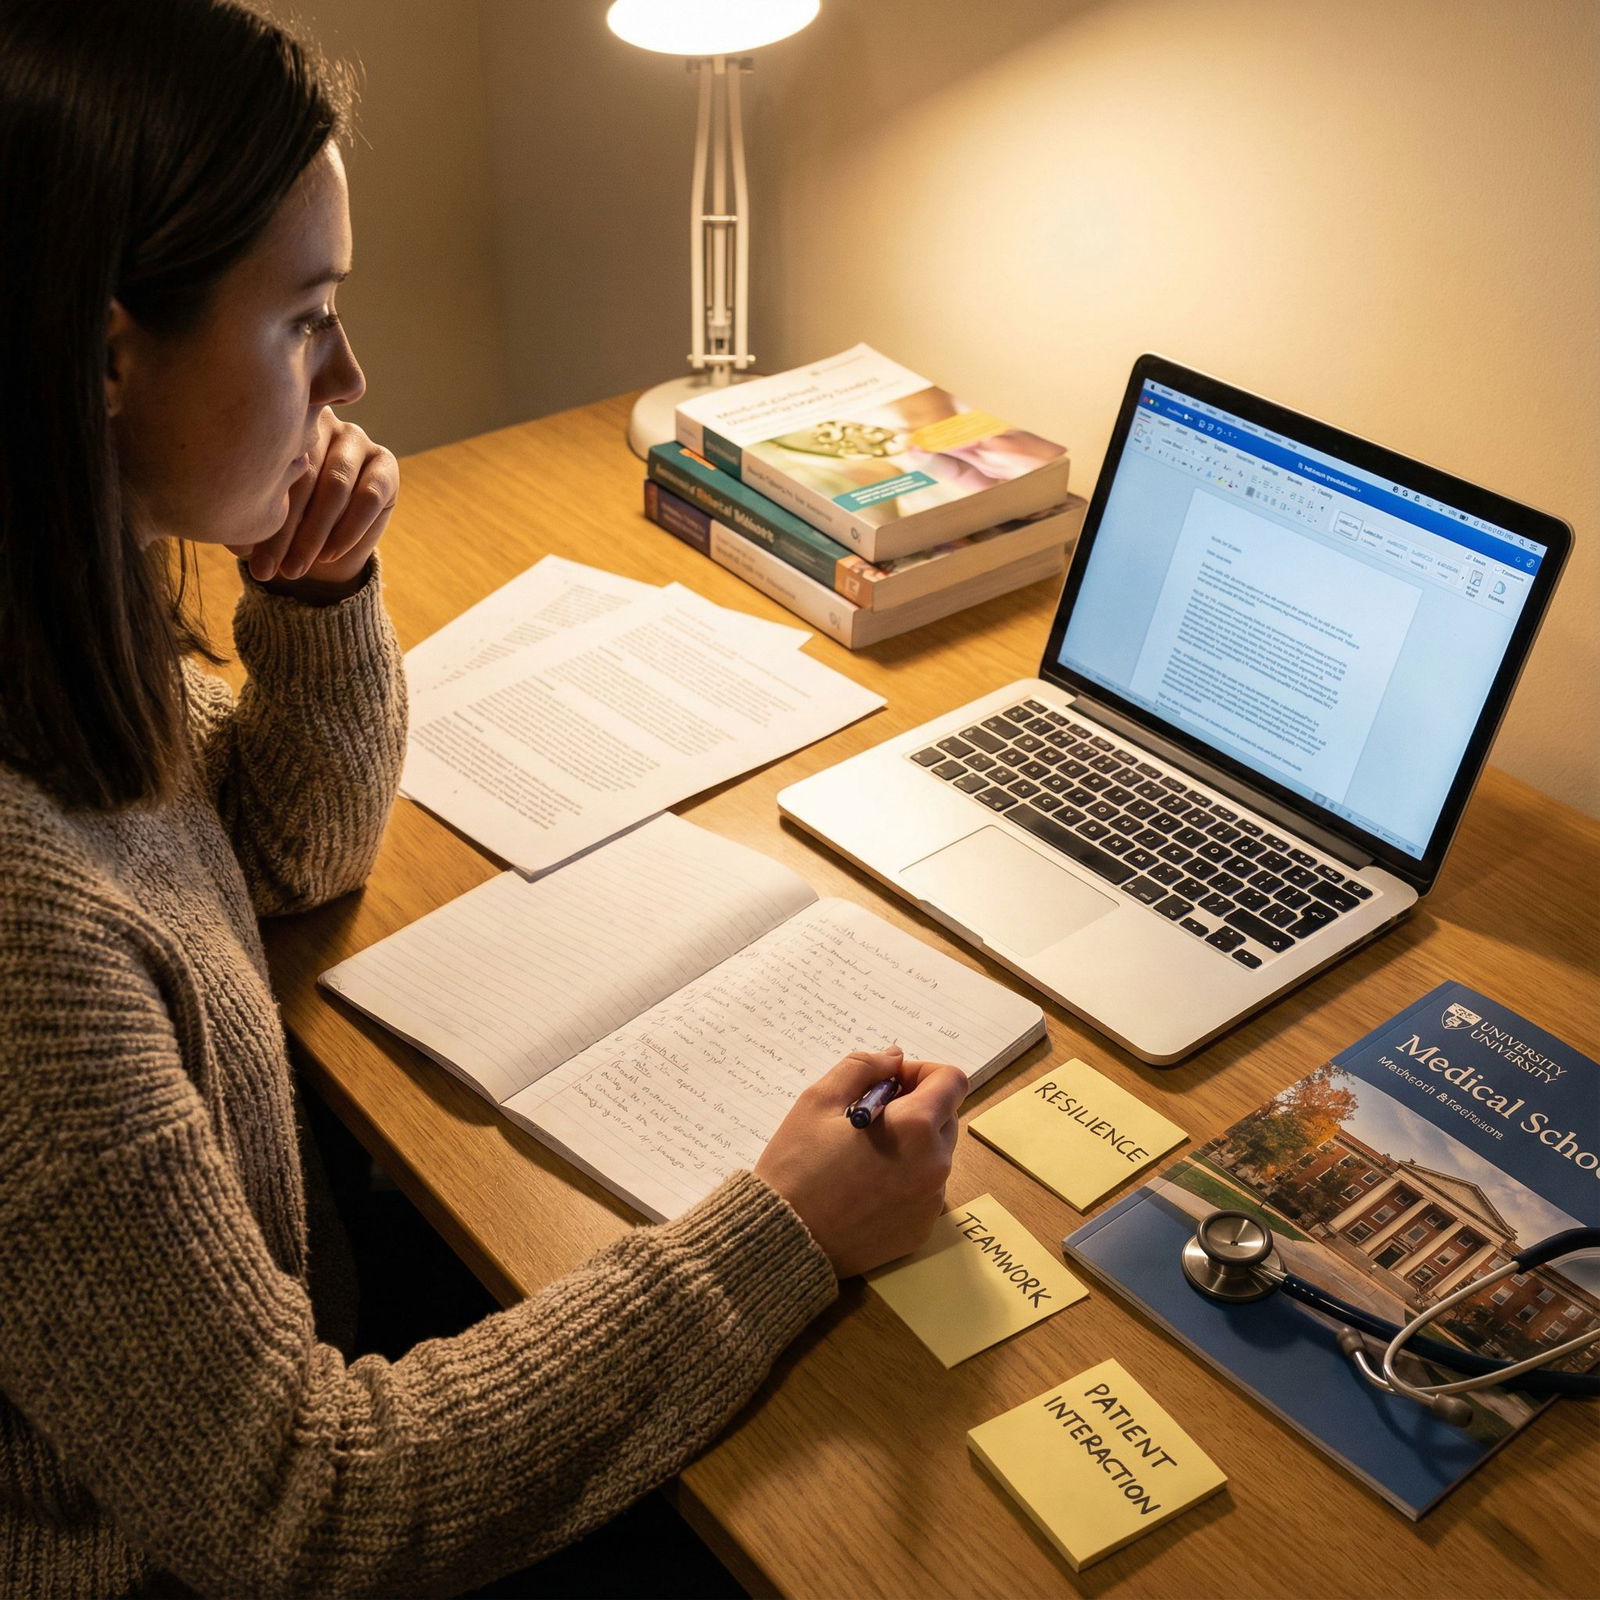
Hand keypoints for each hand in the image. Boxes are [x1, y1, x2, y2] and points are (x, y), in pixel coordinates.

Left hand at [229, 409, 397, 591]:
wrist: (321, 547)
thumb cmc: (280, 523)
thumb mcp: (255, 520)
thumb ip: (245, 516)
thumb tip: (233, 530)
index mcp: (281, 424)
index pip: (272, 462)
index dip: (260, 506)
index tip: (244, 551)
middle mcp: (321, 421)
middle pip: (305, 472)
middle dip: (286, 526)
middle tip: (266, 567)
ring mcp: (357, 439)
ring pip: (336, 485)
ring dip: (313, 534)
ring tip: (293, 569)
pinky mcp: (386, 465)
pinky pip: (368, 497)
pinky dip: (347, 531)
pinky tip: (328, 555)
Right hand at [754, 1047, 967, 1278]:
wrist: (784, 1239)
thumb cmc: (797, 1165)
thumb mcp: (819, 1100)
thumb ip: (863, 1067)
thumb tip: (894, 1058)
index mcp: (915, 1127)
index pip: (951, 1080)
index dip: (922, 1072)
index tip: (890, 1083)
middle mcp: (935, 1164)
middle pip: (946, 1117)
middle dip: (916, 1106)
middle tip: (870, 1115)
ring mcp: (931, 1201)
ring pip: (935, 1155)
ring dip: (911, 1144)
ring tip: (864, 1154)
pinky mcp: (921, 1229)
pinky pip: (924, 1190)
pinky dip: (905, 1179)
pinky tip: (866, 1186)